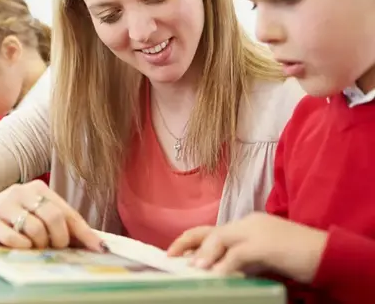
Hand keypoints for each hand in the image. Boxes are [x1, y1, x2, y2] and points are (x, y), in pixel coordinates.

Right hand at [0, 179, 105, 251]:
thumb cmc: (9, 216)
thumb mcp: (33, 213)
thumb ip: (58, 223)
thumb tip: (91, 242)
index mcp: (38, 189)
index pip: (67, 212)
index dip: (84, 232)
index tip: (99, 248)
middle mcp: (22, 192)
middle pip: (53, 217)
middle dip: (59, 238)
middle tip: (55, 247)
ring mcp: (4, 205)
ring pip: (35, 229)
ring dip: (39, 244)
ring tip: (33, 245)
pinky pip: (14, 238)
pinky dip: (21, 246)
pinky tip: (19, 245)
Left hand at [167, 212, 326, 282]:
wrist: (328, 254)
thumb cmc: (299, 258)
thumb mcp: (264, 259)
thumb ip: (242, 261)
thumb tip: (218, 271)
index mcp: (248, 225)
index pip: (213, 231)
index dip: (192, 242)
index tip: (175, 253)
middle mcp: (248, 223)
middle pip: (210, 230)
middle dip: (186, 242)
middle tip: (170, 256)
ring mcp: (257, 231)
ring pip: (220, 239)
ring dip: (204, 255)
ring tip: (191, 268)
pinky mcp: (265, 244)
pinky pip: (238, 254)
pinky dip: (225, 265)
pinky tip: (216, 276)